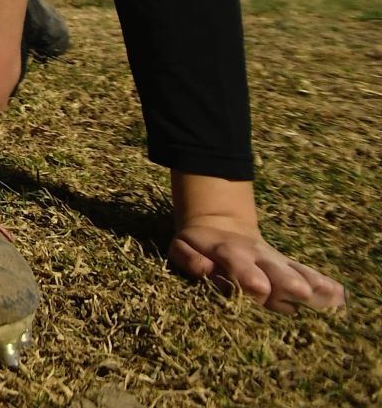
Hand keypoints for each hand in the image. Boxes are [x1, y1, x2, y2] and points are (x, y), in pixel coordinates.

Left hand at [170, 215, 345, 313]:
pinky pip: (306, 273)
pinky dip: (322, 283)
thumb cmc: (197, 246)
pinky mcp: (286, 265)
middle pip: (273, 269)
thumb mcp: (182, 248)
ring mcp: (274, 261)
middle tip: (301, 292)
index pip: (237, 265)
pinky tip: (340, 295)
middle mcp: (256, 257)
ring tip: (328, 296)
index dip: (246, 276)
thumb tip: (204, 269)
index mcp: (227, 253)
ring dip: (309, 283)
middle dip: (285, 281)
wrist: (219, 227)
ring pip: (293, 271)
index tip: (260, 287)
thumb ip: (189, 259)